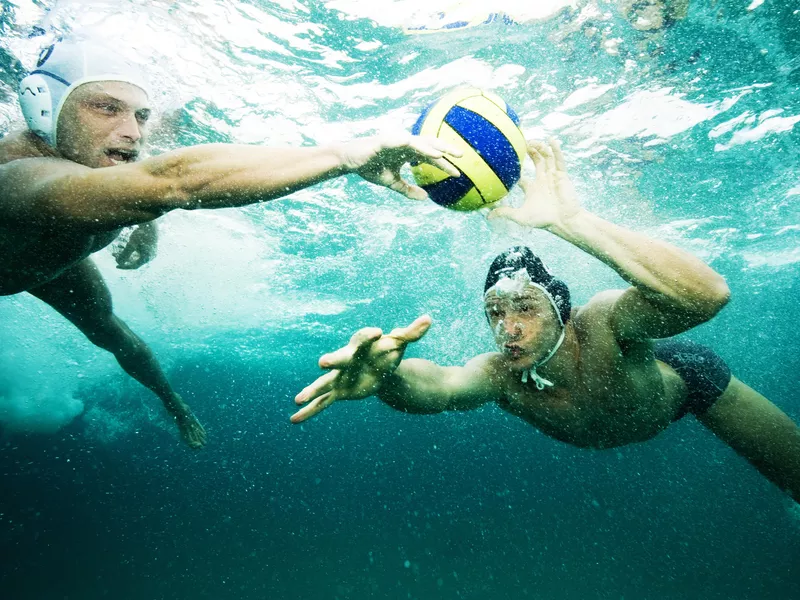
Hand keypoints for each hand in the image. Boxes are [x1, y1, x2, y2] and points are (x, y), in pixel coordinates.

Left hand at [114, 221, 157, 268]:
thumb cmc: (141, 233)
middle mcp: (150, 256)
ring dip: (126, 253)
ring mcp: (150, 252)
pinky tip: (121, 245)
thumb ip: (125, 254)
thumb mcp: (131, 244)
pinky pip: (138, 252)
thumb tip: (118, 263)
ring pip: (136, 256)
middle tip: (114, 256)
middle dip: (124, 259)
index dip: (124, 266)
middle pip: (135, 261)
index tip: (116, 265)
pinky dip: (130, 250)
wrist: (150, 224)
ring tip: (116, 249)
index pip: (134, 266)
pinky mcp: (149, 247)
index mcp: (147, 257)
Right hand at [291, 315, 432, 422]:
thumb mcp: (400, 342)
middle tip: (323, 362)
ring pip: (325, 384)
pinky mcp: (340, 391)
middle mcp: (347, 358)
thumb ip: (412, 332)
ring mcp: (340, 376)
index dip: (369, 336)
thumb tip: (428, 319)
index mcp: (362, 343)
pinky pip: (322, 402)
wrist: (377, 364)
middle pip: (340, 359)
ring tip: (298, 399)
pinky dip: (309, 411)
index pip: (365, 338)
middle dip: (333, 360)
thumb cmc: (387, 349)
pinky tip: (294, 419)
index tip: (378, 332)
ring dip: (313, 391)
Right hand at [338, 134, 461, 200]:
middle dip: (446, 148)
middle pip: (430, 144)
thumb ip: (407, 189)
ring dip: (432, 146)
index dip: (443, 164)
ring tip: (445, 153)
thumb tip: (426, 198)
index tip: (457, 174)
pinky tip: (422, 150)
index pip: (430, 157)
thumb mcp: (392, 182)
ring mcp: (396, 141)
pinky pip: (403, 142)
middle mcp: (404, 144)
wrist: (349, 161)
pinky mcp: (386, 141)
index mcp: (407, 152)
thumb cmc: (369, 168)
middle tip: (463, 155)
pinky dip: (414, 146)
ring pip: (419, 142)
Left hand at [489, 138, 583, 229]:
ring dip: (540, 148)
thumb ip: (505, 213)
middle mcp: (542, 180)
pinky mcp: (562, 176)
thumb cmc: (543, 220)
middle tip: (521, 142)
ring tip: (533, 142)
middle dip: (530, 151)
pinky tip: (551, 140)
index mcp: (532, 188)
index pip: (522, 176)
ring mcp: (553, 176)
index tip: (507, 159)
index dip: (515, 168)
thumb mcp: (520, 216)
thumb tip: (488, 216)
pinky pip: (559, 160)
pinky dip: (556, 150)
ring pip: (546, 157)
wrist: (563, 221)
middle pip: (536, 161)